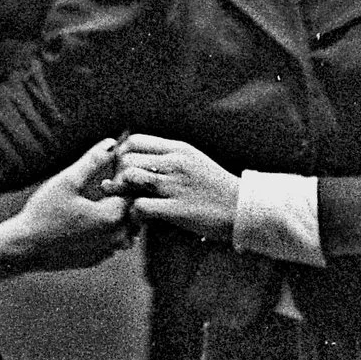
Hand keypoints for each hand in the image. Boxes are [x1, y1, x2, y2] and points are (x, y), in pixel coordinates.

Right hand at [0, 137, 135, 282]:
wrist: (24, 249)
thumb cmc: (43, 213)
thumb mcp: (68, 181)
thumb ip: (93, 161)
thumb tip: (111, 142)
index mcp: (113, 217)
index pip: (136, 192)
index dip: (127, 178)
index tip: (113, 170)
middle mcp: (116, 238)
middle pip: (136, 211)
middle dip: (127, 195)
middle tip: (109, 182)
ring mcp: (107, 252)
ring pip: (128, 229)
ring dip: (121, 214)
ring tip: (102, 199)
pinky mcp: (97, 259)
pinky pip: (115, 242)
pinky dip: (111, 229)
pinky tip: (92, 218)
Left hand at [102, 135, 239, 240]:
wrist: (241, 208)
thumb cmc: (214, 186)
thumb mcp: (193, 160)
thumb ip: (167, 156)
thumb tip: (139, 155)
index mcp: (178, 148)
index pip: (134, 140)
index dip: (122, 155)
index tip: (124, 170)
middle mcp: (175, 163)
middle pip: (127, 159)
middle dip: (119, 175)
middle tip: (124, 191)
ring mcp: (175, 185)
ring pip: (130, 178)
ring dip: (124, 193)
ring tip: (130, 204)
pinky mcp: (177, 209)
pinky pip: (140, 205)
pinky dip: (135, 213)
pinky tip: (141, 218)